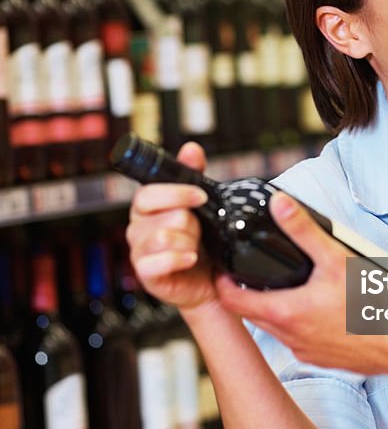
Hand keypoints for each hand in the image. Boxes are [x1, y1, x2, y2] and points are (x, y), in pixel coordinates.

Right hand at [126, 142, 217, 312]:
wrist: (208, 279)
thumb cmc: (201, 240)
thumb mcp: (200, 205)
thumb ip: (192, 175)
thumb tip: (191, 149)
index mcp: (147, 207)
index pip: (148, 193)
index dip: (175, 193)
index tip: (200, 196)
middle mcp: (138, 227)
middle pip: (162, 214)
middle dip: (190, 223)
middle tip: (199, 231)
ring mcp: (139, 251)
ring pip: (163, 237)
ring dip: (188, 242)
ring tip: (195, 248)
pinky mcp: (145, 274)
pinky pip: (158, 262)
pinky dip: (180, 259)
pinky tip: (191, 260)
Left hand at [215, 191, 387, 375]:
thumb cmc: (373, 308)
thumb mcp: (337, 259)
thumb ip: (305, 231)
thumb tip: (280, 205)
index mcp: (285, 313)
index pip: (231, 301)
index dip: (222, 282)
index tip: (224, 267)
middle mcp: (290, 337)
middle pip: (252, 314)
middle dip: (247, 292)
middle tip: (253, 270)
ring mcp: (306, 352)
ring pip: (276, 328)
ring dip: (274, 308)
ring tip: (290, 285)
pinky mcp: (322, 359)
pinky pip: (299, 340)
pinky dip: (299, 323)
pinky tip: (320, 309)